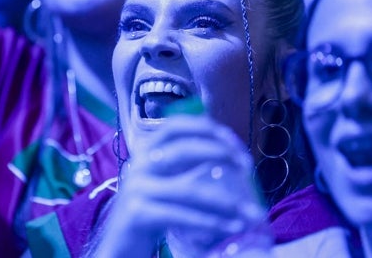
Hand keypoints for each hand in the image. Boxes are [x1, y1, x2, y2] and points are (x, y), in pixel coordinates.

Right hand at [109, 116, 266, 255]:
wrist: (120, 246)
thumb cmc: (149, 212)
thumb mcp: (164, 183)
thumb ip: (185, 167)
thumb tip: (228, 154)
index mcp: (145, 152)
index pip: (174, 126)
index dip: (205, 128)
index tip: (234, 141)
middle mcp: (139, 165)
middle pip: (182, 150)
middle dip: (219, 153)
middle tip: (246, 166)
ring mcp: (137, 189)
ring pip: (188, 190)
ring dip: (226, 201)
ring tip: (251, 212)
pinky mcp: (138, 215)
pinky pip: (181, 216)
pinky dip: (212, 222)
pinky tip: (232, 227)